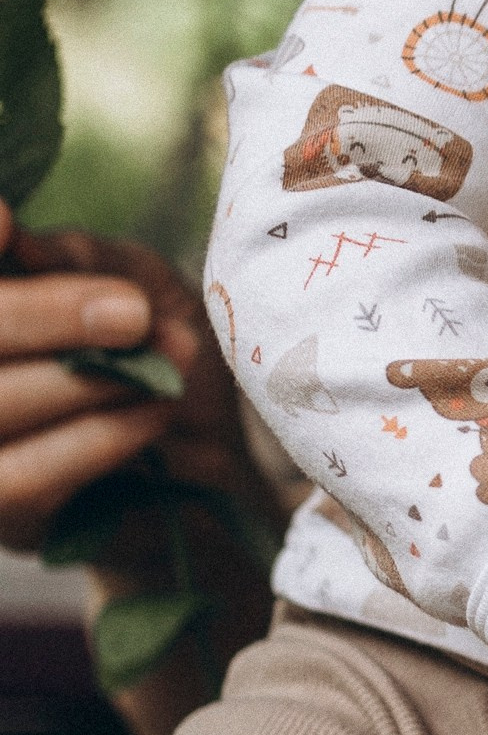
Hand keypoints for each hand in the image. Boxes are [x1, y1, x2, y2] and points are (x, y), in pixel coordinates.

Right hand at [0, 211, 246, 552]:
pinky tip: (152, 413)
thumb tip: (11, 233)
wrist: (219, 458)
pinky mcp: (4, 513)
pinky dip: (94, 439)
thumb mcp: (137, 279)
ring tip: (158, 360)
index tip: (5, 222)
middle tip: (132, 312)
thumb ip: (74, 256)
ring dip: (78, 382)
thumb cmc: (169, 351)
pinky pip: (24, 477)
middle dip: (42, 317)